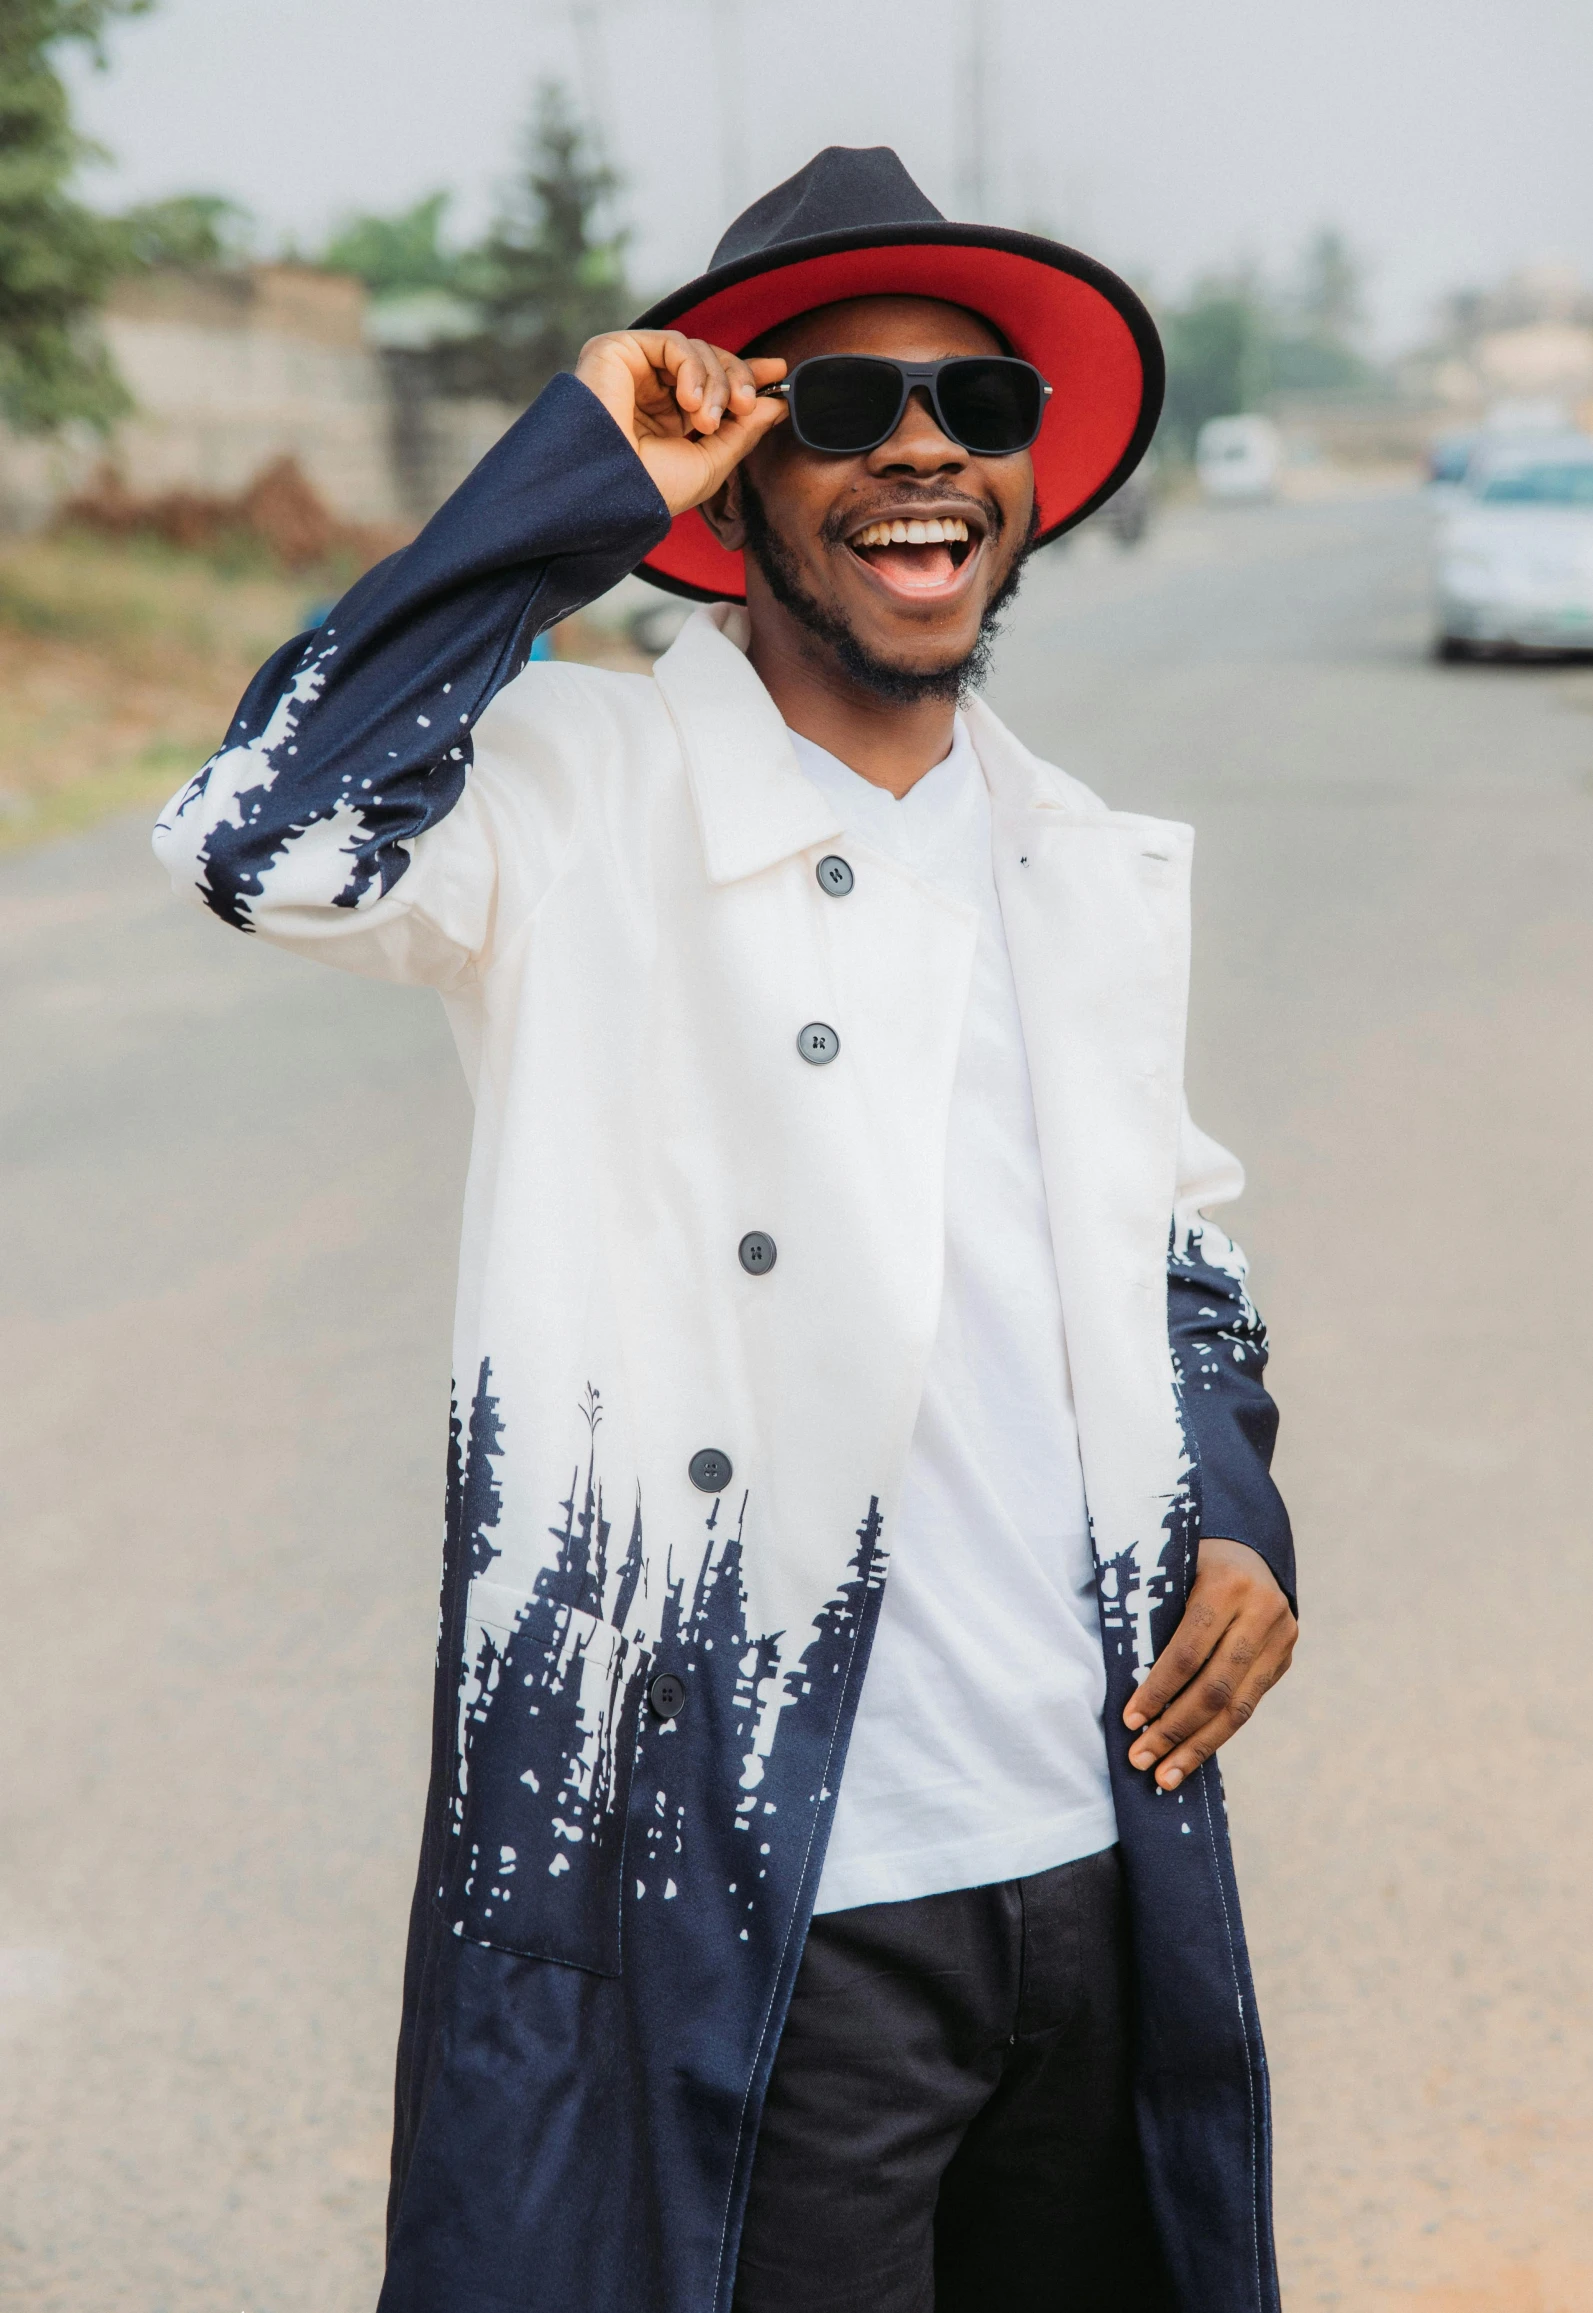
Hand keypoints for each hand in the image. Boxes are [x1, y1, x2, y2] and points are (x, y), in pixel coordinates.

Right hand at [574, 329, 787, 516]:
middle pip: (710, 361)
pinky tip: (688, 402)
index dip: (747, 376)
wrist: (608, 491)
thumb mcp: (711, 464)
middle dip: (737, 379)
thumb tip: (777, 404)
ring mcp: (633, 369)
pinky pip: (674, 343)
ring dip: (715, 384)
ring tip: (706, 422)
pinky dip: (692, 369)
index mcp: (668, 419)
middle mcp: (650, 391)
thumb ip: (744, 432)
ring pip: (696, 351)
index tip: (779, 374)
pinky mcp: (617, 350)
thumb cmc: (650, 489)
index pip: (713, 383)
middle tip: (745, 406)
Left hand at [1123, 1538, 1296, 1790]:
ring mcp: (1280, 1638)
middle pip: (1214, 1687)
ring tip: (1165, 1777)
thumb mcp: (1169, 1572)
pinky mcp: (1284, 1659)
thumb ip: (1151, 1613)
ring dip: (1197, 1747)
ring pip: (1237, 1707)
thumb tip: (1114, 1676)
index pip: (1187, 1651)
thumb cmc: (1188, 1562)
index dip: (1158, 1690)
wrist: (1249, 1550)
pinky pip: (1248, 1706)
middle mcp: (1261, 1612)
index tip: (1129, 1719)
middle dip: (1174, 1729)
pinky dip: (1217, 1734)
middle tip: (1140, 1758)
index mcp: (1226, 1584)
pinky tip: (1191, 1756)